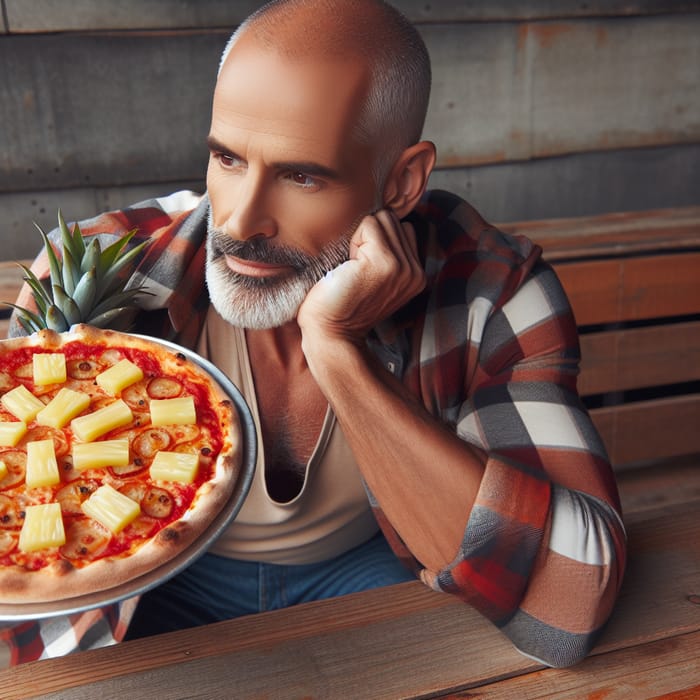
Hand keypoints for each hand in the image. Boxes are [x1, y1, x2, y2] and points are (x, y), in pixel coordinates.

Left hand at [297, 209, 424, 343]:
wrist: (332, 332)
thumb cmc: (342, 304)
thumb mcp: (376, 279)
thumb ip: (390, 254)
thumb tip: (380, 217)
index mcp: (417, 275)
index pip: (403, 228)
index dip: (376, 240)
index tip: (363, 268)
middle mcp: (415, 271)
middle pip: (393, 219)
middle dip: (369, 236)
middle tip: (355, 268)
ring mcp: (403, 267)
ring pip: (383, 218)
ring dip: (361, 237)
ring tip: (353, 267)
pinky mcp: (385, 262)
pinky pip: (369, 224)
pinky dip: (353, 239)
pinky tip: (348, 266)